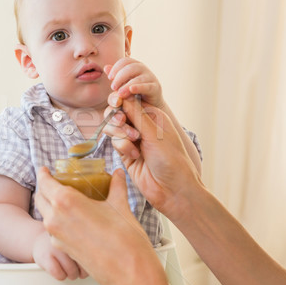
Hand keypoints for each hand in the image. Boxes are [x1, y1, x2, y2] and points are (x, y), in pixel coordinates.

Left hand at [36, 167, 181, 284]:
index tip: (45, 169)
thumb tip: (118, 175)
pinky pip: (53, 231)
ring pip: (45, 215)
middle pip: (41, 198)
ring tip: (66, 201)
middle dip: (46, 189)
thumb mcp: (120, 205)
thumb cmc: (125, 241)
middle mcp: (55, 219)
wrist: (129, 272)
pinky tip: (73, 220)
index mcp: (66, 202)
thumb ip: (116, 186)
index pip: (45, 182)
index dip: (44, 174)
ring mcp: (57, 236)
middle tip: (56, 183)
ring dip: (51, 206)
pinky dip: (58, 222)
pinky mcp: (63, 249)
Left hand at [105, 57, 163, 108]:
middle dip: (120, 77)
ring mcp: (150, 77)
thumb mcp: (123, 84)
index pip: (124, 61)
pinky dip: (139, 87)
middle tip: (113, 87)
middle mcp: (143, 69)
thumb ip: (115, 76)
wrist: (149, 105)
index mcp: (134, 65)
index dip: (116, 68)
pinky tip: (131, 90)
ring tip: (120, 93)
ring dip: (127, 85)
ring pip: (138, 78)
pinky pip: (147, 86)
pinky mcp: (155, 88)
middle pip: (131, 67)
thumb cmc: (133, 92)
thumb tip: (106, 67)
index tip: (110, 78)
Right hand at [106, 96, 202, 221]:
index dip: (121, 100)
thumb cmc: (171, 159)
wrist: (172, 189)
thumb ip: (136, 113)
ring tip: (133, 141)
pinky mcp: (126, 153)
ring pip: (114, 127)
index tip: (116, 103)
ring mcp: (133, 140)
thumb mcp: (154, 133)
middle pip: (118, 113)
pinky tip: (135, 156)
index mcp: (153, 116)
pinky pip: (115, 143)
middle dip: (118, 118)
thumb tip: (123, 95)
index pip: (131, 100)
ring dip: (120, 133)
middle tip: (123, 122)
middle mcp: (142, 126)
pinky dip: (122, 147)